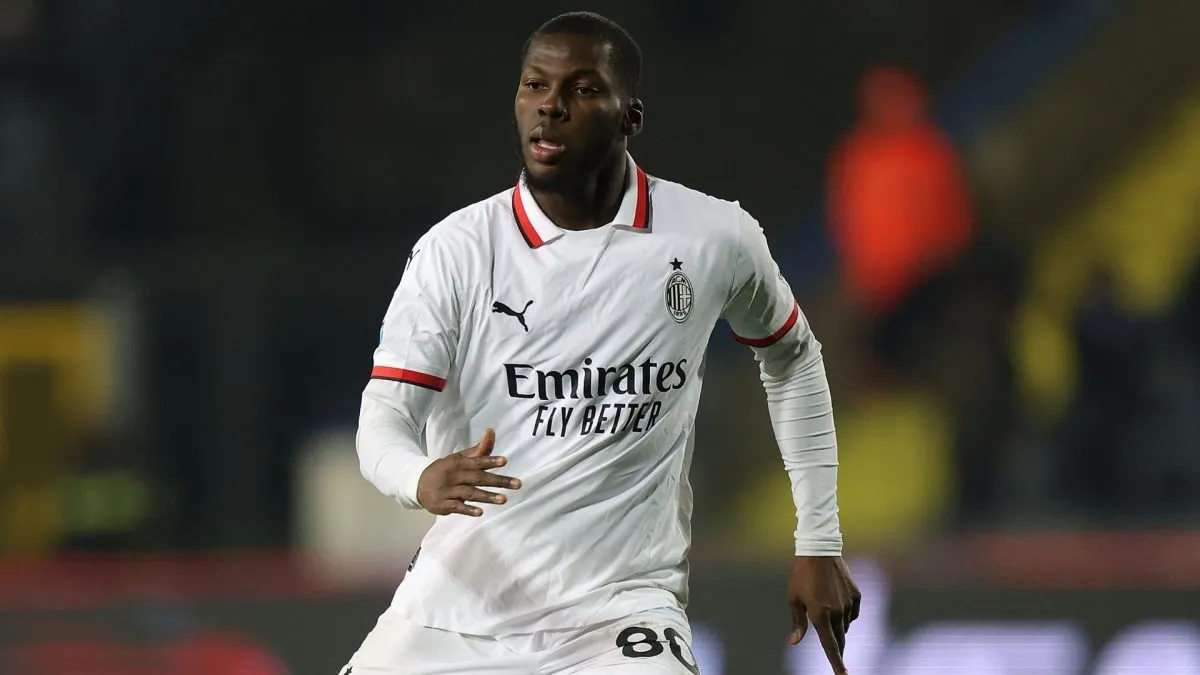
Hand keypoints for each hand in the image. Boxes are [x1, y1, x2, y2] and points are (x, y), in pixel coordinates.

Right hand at [416, 428, 521, 515]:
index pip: (477, 461)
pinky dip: (468, 509)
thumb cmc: (445, 470)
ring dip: (487, 496)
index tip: (505, 461)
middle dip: (498, 481)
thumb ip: (478, 450)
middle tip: (517, 484)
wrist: (417, 483)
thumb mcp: (459, 458)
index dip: (490, 461)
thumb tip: (491, 431)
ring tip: (504, 499)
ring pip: (469, 493)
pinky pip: (456, 507)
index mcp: (459, 463)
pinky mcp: (443, 504)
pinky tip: (480, 512)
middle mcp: (454, 475)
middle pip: (478, 478)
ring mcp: (448, 490)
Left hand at [787, 556, 861, 673]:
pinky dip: (846, 614)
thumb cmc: (801, 575)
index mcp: (819, 615)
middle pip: (840, 640)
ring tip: (825, 609)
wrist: (819, 550)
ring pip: (846, 626)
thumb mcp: (793, 598)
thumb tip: (795, 642)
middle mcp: (837, 612)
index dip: (836, 663)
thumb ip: (797, 622)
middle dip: (838, 650)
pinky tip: (837, 602)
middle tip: (836, 657)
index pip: (830, 646)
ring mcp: (848, 604)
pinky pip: (853, 613)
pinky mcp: (857, 595)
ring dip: (838, 627)